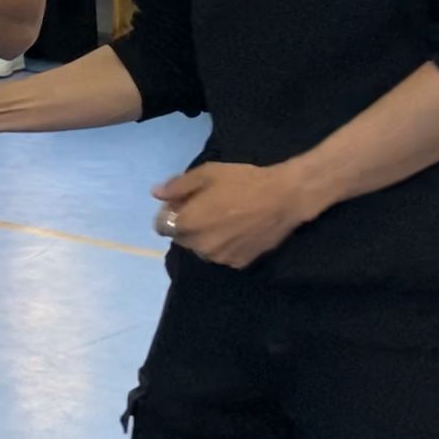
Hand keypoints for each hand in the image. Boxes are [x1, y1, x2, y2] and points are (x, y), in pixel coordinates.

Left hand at [152, 161, 313, 269]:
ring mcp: (220, 259)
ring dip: (204, 236)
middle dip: (186, 225)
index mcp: (188, 224)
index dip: (169, 213)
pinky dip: (223, 245)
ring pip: (201, 249)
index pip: (162, 227)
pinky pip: (221, 255)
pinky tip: (237, 229)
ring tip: (223, 217)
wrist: (282, 199)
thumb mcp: (207, 174)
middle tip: (204, 206)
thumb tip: (156, 194)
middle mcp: (200, 247)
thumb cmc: (242, 182)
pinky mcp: (239, 264)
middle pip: (181, 239)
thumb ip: (178, 186)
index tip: (182, 203)